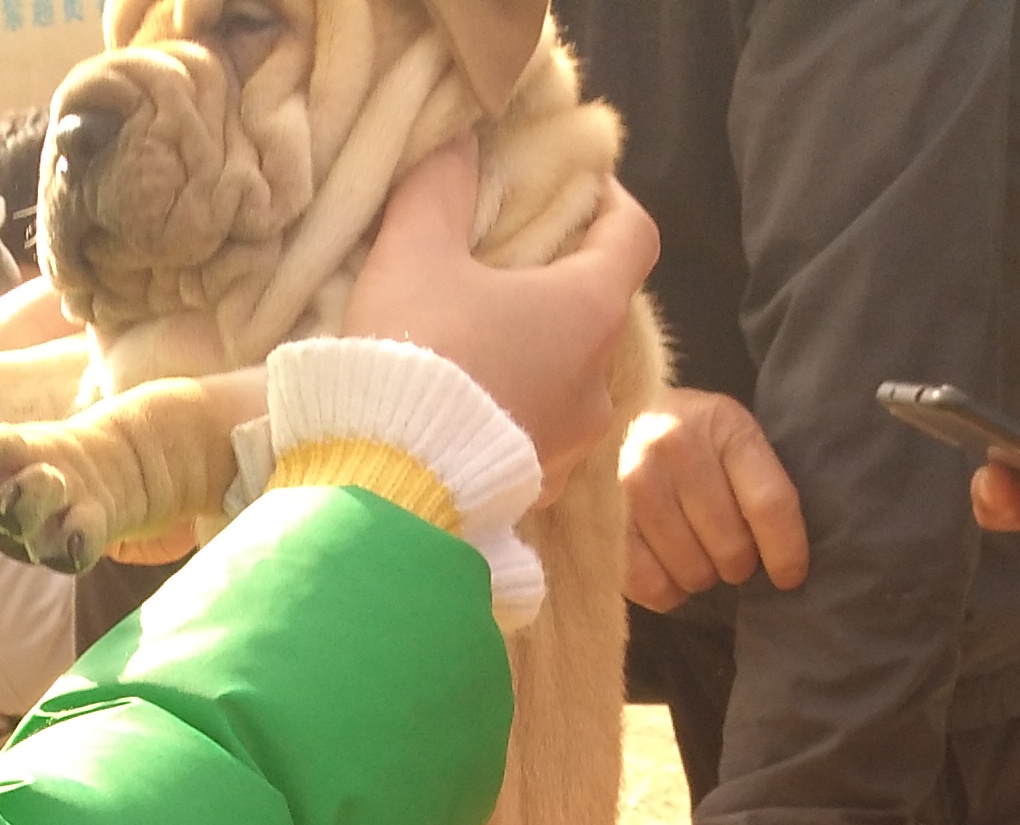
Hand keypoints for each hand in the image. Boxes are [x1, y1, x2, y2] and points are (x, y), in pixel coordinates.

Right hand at [347, 145, 659, 495]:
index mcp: (589, 310)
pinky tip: (466, 405)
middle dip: (557, 281)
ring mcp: (573, 444)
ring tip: (478, 341)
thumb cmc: (415, 355)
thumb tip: (460, 140)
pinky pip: (537, 433)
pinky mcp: (538, 489)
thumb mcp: (414, 251)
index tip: (572, 188)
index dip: (609, 200)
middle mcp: (599, 381)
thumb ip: (441, 185)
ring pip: (568, 376)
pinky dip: (514, 409)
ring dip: (535, 352)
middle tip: (504, 263)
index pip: (633, 234)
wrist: (386, 486)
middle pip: (597, 309)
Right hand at [619, 389, 809, 610]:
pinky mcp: (602, 520)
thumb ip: (756, 481)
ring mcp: (632, 484)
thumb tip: (786, 560)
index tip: (789, 577)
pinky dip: (667, 592)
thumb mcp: (728, 437)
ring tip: (695, 554)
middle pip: (731, 546)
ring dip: (702, 576)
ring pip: (693, 571)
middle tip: (729, 553)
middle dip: (738, 563)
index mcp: (722, 424)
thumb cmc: (686, 437)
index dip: (786, 551)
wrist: (609, 420)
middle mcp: (675, 447)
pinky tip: (668, 571)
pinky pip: (650, 585)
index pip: (769, 503)